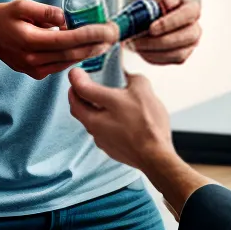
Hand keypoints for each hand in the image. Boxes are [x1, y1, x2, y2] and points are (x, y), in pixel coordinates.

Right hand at [0, 0, 117, 79]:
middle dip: (96, 44)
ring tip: (107, 41)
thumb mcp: (23, 5)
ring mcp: (34, 69)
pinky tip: (89, 48)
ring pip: (69, 62)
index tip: (107, 29)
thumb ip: (46, 11)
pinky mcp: (36, 73)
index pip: (67, 40)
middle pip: (72, 54)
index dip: (89, 35)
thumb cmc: (4, 16)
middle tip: (114, 35)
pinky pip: (61, 65)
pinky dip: (76, 57)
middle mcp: (32, 60)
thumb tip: (68, 18)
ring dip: (89, 52)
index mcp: (29, 41)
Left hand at [68, 69, 212, 216]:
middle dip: (75, 94)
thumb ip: (133, 78)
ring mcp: (100, 138)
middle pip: (76, 106)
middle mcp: (95, 122)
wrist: (155, 157)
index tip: (76, 72)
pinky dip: (100, 123)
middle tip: (79, 86)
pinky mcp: (108, 148)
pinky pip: (98, 132)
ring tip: (97, 102)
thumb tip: (128, 76)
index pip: (80, 87)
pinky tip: (113, 120)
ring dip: (87, 109)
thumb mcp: (144, 90)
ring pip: (86, 120)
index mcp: (103, 104)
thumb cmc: (148, 124)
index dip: (75, 77)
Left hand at [126, 0, 201, 64]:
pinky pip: (169, 60)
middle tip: (138, 40)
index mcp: (191, 8)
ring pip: (178, 53)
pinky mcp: (181, 56)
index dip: (171, 22)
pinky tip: (140, 49)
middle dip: (161, 41)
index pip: (188, 14)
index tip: (151, 28)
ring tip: (134, 44)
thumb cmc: (153, 3)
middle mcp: (195, 27)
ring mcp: (190, 44)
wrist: (150, 17)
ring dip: (153, 51)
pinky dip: (152, 56)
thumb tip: (168, 3)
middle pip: (187, 37)